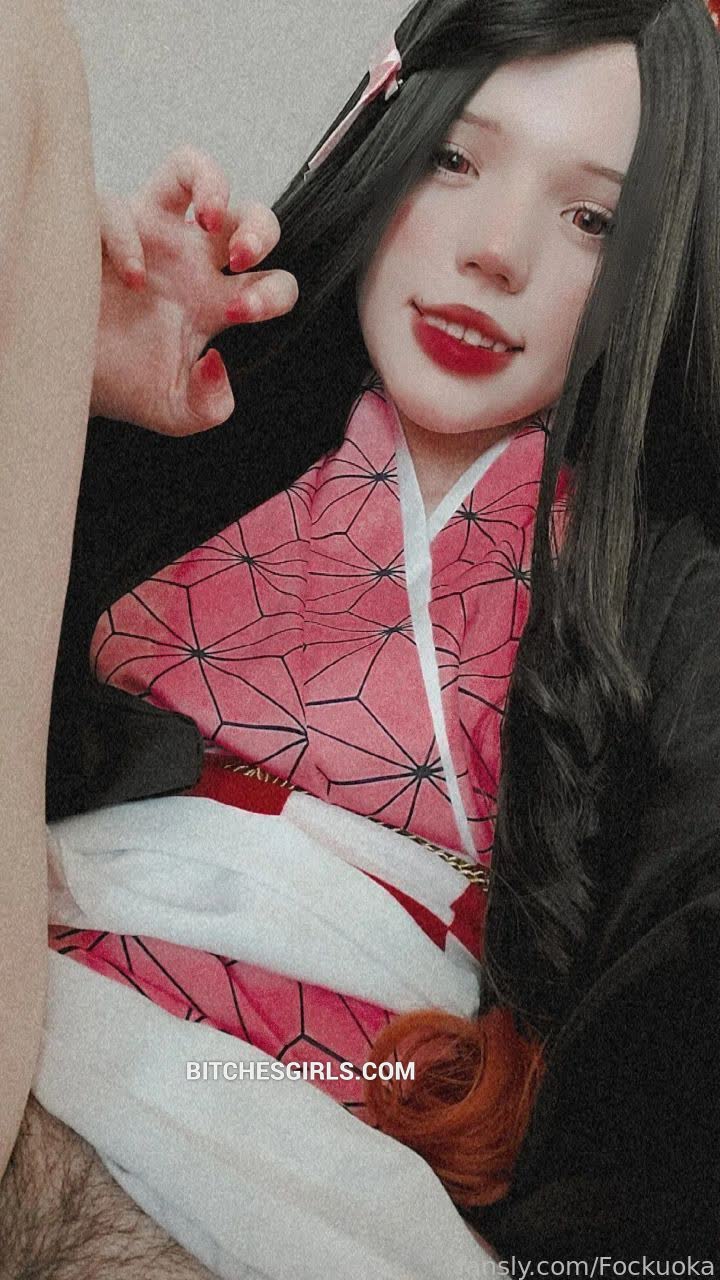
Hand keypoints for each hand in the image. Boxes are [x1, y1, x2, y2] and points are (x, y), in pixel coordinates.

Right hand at [92, 145, 297, 434]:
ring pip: (189, 171)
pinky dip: (127, 235)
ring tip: (208, 222)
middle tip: (243, 259)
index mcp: (214, 300)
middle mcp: (189, 260)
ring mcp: (147, 235)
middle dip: (261, 229)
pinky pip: (118, 205)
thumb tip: (218, 365)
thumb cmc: (121, 386)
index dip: (272, 292)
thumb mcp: (174, 412)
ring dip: (212, 184)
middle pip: (248, 215)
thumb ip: (209, 406)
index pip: (271, 282)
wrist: (65, 379)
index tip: (242, 314)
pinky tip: (129, 275)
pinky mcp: (101, 227)